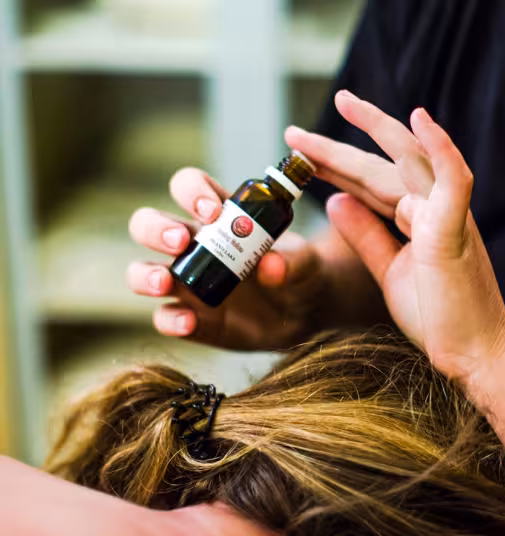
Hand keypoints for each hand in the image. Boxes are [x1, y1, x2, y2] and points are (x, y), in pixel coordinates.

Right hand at [127, 168, 330, 349]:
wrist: (306, 314)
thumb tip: (271, 264)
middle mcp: (193, 245)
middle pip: (148, 223)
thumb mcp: (307, 264)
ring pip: (140, 269)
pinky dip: (171, 319)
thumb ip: (296, 261)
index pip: (189, 187)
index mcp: (219, 217)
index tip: (213, 210)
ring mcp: (186, 283)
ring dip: (145, 273)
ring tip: (165, 281)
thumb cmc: (301, 275)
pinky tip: (188, 322)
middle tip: (181, 240)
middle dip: (156, 228)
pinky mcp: (191, 317)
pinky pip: (164, 316)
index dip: (192, 191)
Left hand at [301, 92, 504, 380]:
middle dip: (335, 149)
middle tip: (294, 132)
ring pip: (410, 160)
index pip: (370, 184)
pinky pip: (452, 180)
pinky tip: (418, 119)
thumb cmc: (440, 317)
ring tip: (343, 103)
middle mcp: (434, 208)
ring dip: (376, 129)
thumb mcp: (389, 271)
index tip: (299, 155)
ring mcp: (448, 215)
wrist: (473, 355)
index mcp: (418, 219)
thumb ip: (366, 235)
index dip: (334, 167)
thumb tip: (336, 201)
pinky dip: (439, 147)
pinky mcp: (456, 229)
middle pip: (380, 166)